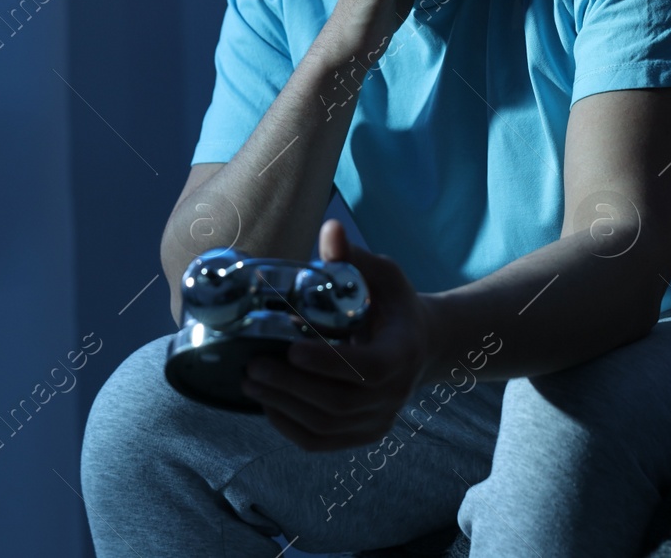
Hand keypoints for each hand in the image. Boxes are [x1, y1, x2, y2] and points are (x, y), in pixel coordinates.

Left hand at [240, 218, 439, 451]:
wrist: (420, 345)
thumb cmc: (394, 305)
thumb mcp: (383, 275)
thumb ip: (354, 258)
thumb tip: (330, 228)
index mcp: (403, 353)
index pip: (368, 369)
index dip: (328, 363)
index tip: (291, 348)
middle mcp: (395, 394)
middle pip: (339, 403)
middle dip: (290, 386)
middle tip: (253, 364)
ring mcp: (379, 420)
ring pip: (326, 426)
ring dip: (283, 405)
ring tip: (250, 379)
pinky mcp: (362, 435)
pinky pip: (321, 441)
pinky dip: (289, 426)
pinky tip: (266, 403)